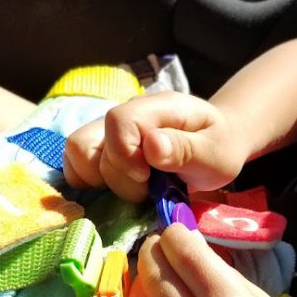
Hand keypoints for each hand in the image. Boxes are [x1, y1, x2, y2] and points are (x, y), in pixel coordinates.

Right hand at [63, 91, 248, 202]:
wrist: (217, 143)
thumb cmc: (219, 148)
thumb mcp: (215, 154)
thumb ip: (185, 150)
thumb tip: (151, 145)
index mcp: (157, 107)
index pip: (118, 121)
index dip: (125, 156)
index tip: (148, 179)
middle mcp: (127, 112)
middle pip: (90, 142)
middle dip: (118, 179)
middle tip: (150, 190)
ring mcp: (112, 129)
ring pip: (77, 151)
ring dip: (100, 181)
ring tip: (135, 189)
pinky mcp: (104, 146)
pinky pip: (77, 162)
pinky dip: (90, 182)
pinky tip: (117, 190)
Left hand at [128, 223, 296, 296]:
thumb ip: (220, 269)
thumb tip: (188, 241)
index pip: (182, 249)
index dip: (177, 233)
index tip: (182, 234)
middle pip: (152, 266)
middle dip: (157, 248)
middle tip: (167, 248)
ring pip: (137, 291)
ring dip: (146, 274)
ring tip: (162, 273)